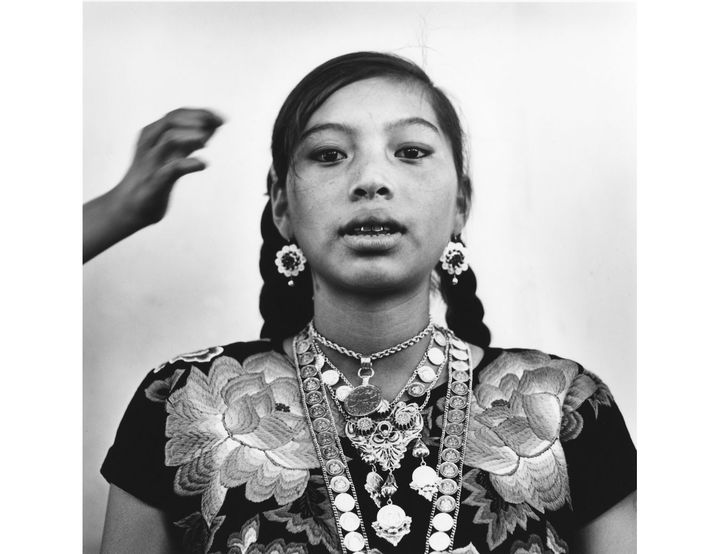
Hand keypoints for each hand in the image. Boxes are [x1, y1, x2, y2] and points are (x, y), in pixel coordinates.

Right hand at [112, 107, 223, 228]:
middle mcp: (150, 143)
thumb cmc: (155, 176)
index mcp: (153, 134)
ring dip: (191, 136)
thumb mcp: (174, 154)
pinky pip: (172, 169)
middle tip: (218, 123)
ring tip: (207, 140)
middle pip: (172, 120)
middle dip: (197, 119)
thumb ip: (192, 139)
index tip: (221, 118)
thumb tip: (215, 124)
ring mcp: (152, 161)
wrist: (130, 205)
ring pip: (170, 139)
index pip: (176, 114)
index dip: (200, 113)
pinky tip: (203, 164)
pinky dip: (190, 164)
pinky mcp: (156, 181)